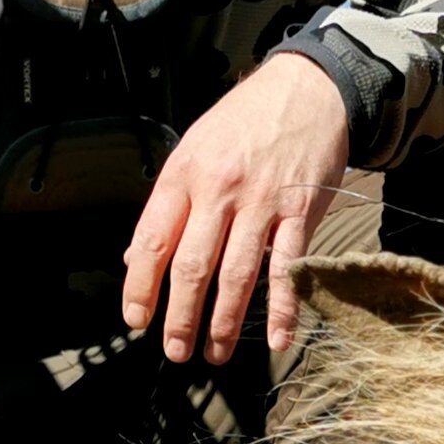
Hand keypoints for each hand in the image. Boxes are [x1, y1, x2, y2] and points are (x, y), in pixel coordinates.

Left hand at [123, 53, 354, 365]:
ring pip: (237, 275)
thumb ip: (169, 204)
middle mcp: (219, 190)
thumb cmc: (246, 121)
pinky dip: (284, 307)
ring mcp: (261, 203)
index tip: (136, 319)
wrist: (307, 89)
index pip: (153, 239)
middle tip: (174, 350)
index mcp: (185, 173)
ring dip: (225, 322)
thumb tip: (138, 258)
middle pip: (192, 266)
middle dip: (180, 316)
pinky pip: (288, 268)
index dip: (141, 285)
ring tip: (215, 353)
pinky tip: (278, 337)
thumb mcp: (194, 148)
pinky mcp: (300, 212)